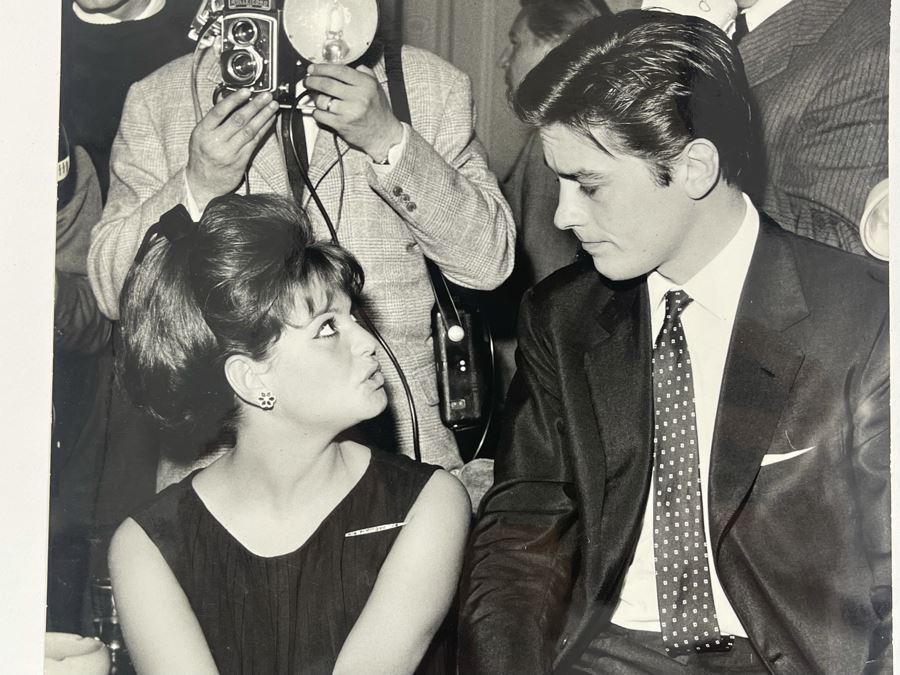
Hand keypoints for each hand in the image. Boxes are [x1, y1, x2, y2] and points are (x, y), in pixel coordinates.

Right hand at [186, 89, 278, 210]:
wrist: (202, 184)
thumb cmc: (202, 157)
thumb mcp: (200, 136)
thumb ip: (213, 121)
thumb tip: (229, 101)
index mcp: (202, 132)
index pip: (219, 112)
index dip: (234, 100)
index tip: (246, 91)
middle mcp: (215, 142)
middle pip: (238, 120)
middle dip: (255, 106)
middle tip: (266, 96)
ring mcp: (229, 153)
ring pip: (249, 131)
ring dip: (263, 116)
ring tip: (272, 106)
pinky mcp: (240, 161)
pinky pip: (254, 142)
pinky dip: (263, 130)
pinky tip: (269, 121)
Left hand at [305, 64, 403, 161]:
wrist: (383, 135)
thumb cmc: (379, 112)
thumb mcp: (376, 88)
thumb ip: (365, 74)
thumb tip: (350, 66)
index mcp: (366, 85)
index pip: (340, 71)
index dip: (323, 68)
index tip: (314, 68)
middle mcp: (358, 97)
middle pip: (327, 84)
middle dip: (313, 80)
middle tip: (308, 80)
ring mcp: (349, 112)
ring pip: (322, 100)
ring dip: (315, 97)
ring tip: (317, 97)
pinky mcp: (341, 125)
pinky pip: (321, 115)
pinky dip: (317, 111)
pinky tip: (320, 110)